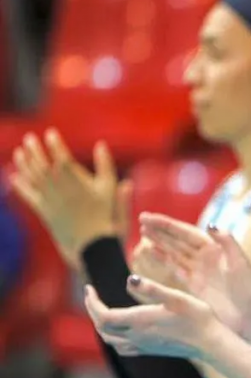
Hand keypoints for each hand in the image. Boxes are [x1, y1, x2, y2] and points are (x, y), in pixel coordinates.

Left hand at [8, 130, 129, 270]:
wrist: (93, 244)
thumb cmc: (106, 215)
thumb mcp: (110, 188)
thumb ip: (105, 165)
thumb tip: (101, 144)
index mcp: (76, 182)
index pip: (61, 158)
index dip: (55, 144)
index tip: (51, 133)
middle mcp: (59, 189)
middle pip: (42, 165)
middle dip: (35, 150)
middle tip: (30, 138)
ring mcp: (49, 200)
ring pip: (33, 178)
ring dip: (24, 163)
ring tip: (19, 152)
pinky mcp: (44, 211)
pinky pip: (28, 196)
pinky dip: (20, 185)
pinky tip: (14, 177)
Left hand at [83, 274, 222, 359]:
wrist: (210, 342)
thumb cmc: (197, 317)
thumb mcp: (177, 297)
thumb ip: (152, 288)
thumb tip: (129, 279)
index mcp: (140, 320)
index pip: (103, 315)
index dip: (91, 302)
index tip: (89, 287)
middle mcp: (137, 335)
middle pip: (102, 327)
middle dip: (93, 311)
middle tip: (92, 295)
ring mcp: (142, 345)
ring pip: (109, 339)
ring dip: (100, 324)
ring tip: (102, 310)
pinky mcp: (149, 350)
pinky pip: (121, 347)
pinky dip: (112, 337)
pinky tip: (120, 331)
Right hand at [138, 212, 250, 335]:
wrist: (249, 317)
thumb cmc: (248, 290)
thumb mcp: (240, 264)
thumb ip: (228, 242)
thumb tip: (210, 224)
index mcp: (216, 248)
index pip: (187, 232)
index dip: (168, 225)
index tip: (150, 218)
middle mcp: (206, 257)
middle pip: (179, 240)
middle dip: (161, 230)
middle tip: (142, 219)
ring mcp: (200, 271)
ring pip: (175, 252)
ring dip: (159, 243)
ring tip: (143, 233)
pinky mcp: (195, 285)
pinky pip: (175, 269)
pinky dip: (163, 260)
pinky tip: (151, 253)